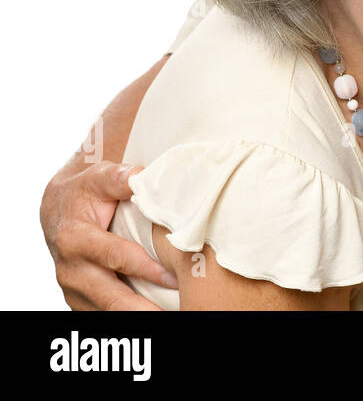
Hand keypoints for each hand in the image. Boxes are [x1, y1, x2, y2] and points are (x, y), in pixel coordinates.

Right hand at [41, 161, 176, 309]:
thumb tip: (139, 177)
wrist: (57, 210)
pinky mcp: (80, 299)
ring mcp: (74, 288)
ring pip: (106, 311)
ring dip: (135, 316)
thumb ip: (118, 178)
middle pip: (110, 296)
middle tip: (173, 313)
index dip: (145, 268)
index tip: (172, 278)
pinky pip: (103, 315)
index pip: (116, 257)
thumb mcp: (99, 178)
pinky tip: (152, 314)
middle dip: (140, 308)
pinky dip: (126, 317)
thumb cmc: (86, 192)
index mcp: (76, 239)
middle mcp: (71, 269)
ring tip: (167, 317)